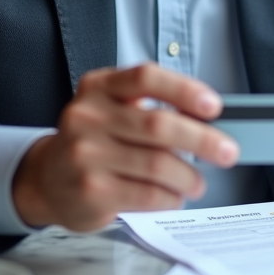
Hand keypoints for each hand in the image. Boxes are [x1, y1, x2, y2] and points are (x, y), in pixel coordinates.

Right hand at [11, 63, 238, 230]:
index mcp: (98, 87)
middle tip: (227, 151)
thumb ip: (149, 106)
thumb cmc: (92, 141)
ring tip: (197, 182)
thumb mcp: (110, 109)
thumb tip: (207, 120)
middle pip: (158, 124)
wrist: (46, 179)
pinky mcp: (91, 189)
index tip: (213, 106)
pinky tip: (174, 196)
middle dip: (203, 140)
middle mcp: (87, 116)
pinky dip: (171, 197)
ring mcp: (86, 154)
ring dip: (189, 176)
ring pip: (158, 163)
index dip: (184, 89)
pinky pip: (148, 194)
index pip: (146, 77)